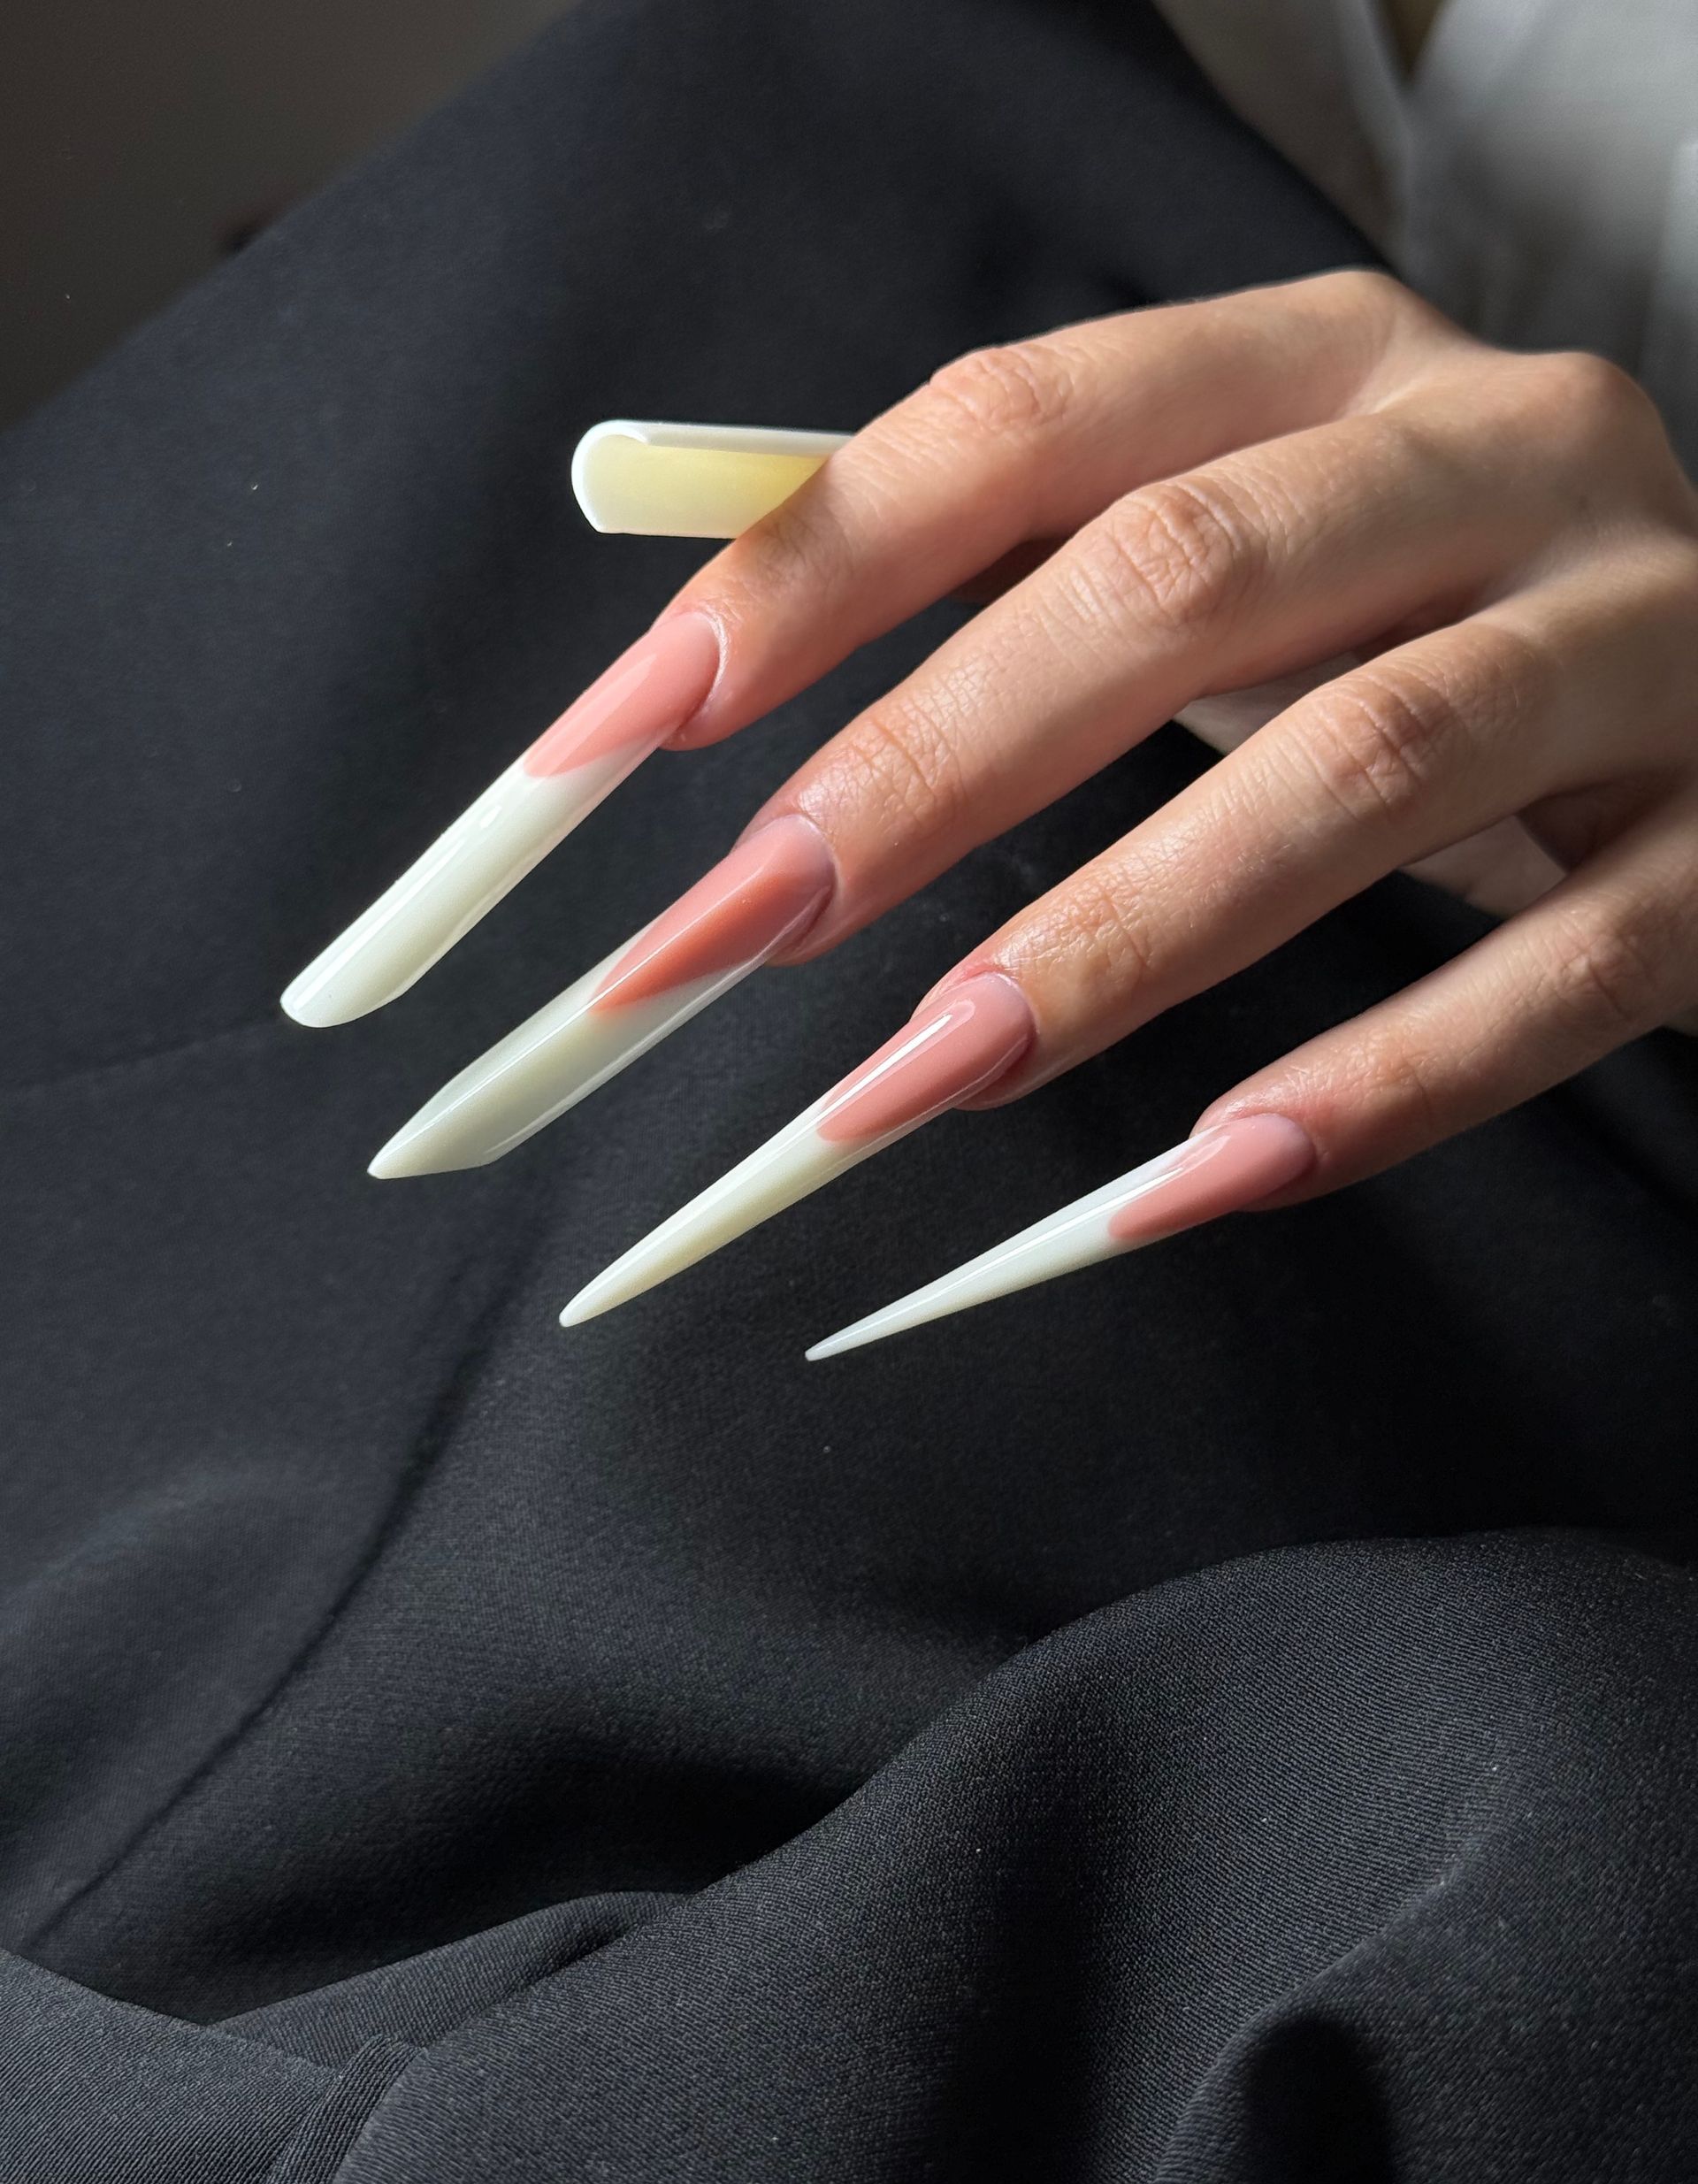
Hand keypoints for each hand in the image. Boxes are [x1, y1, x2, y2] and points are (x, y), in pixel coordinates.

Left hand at [299, 271, 1697, 1336]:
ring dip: (1119, 938)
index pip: (1027, 423)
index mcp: (1333, 364)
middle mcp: (1498, 458)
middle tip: (739, 927)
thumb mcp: (1243, 543)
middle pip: (1181, 579)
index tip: (627, 736)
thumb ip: (1008, 565)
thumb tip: (694, 627)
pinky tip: (1196, 1183)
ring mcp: (1640, 646)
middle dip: (932, 762)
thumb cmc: (1427, 622)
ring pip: (1366, 770)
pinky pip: (1554, 977)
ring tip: (924, 1075)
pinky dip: (1370, 1084)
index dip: (814, 573)